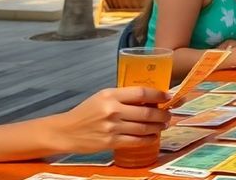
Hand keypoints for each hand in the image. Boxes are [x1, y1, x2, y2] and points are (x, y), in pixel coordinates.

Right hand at [52, 87, 170, 153]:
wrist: (66, 131)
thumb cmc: (86, 112)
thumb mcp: (102, 97)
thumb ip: (123, 96)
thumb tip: (149, 98)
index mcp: (110, 95)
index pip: (141, 92)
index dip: (158, 94)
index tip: (168, 96)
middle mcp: (112, 110)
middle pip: (146, 112)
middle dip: (162, 114)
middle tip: (168, 115)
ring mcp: (112, 127)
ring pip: (144, 127)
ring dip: (158, 127)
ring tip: (163, 125)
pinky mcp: (111, 142)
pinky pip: (136, 141)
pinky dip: (148, 139)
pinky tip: (153, 137)